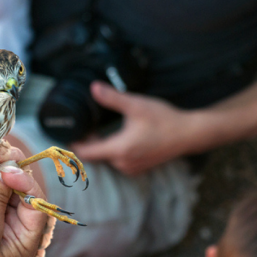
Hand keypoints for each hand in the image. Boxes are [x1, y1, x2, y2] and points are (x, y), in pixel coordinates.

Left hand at [71, 81, 193, 174]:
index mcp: (119, 150)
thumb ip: (112, 98)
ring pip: (107, 159)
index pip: (86, 153)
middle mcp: (123, 163)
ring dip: (102, 147)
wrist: (188, 134)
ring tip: (99, 130)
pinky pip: (119, 161)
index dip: (75, 144)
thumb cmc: (164, 120)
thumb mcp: (135, 105)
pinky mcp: (139, 167)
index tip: (69, 134)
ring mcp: (131, 168)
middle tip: (86, 126)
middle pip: (96, 156)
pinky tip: (117, 137)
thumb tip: (93, 88)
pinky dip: (113, 151)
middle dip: (88, 142)